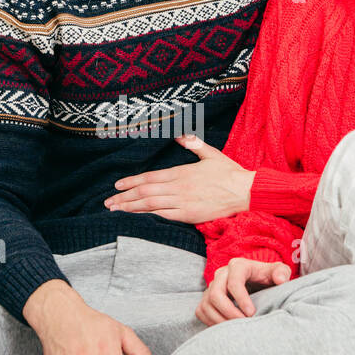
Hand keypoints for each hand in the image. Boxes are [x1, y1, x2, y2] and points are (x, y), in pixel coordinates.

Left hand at [104, 135, 255, 223]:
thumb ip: (194, 144)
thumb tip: (181, 136)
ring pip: (150, 205)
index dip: (131, 182)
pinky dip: (148, 217)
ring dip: (131, 208)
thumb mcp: (211, 154)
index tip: (117, 185)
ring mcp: (183, 203)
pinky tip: (136, 218)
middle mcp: (178, 187)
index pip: (150, 177)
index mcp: (181, 172)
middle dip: (124, 197)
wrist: (246, 192)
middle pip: (144, 192)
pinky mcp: (189, 215)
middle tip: (108, 202)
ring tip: (115, 210)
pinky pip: (164, 216)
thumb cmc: (229, 173)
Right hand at [195, 257, 291, 325]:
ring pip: (206, 304)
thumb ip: (282, 272)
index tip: (252, 313)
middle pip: (215, 294)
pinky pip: (202, 311)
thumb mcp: (279, 271)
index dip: (241, 299)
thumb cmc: (268, 277)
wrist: (258, 282)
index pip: (233, 281)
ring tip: (236, 329)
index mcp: (238, 266)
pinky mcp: (206, 298)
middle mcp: (221, 274)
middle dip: (229, 312)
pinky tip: (227, 328)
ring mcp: (211, 286)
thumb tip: (280, 280)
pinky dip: (211, 322)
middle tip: (244, 324)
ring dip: (220, 320)